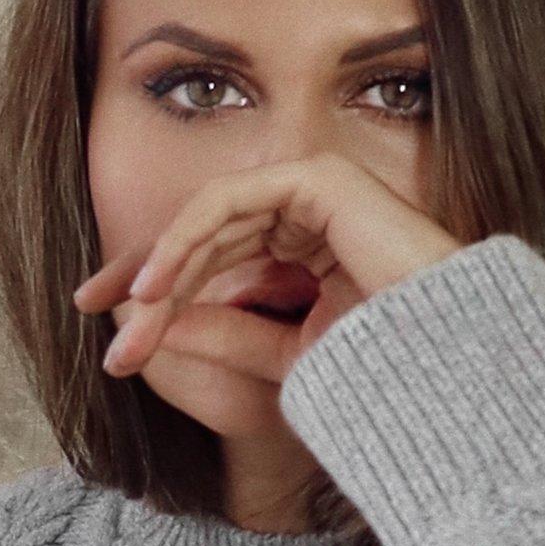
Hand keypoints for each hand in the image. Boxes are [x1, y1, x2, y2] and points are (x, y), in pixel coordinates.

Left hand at [74, 152, 463, 435]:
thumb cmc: (383, 367)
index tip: (111, 333)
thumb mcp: (280, 356)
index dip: (159, 287)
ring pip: (209, 217)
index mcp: (304, 246)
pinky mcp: (318, 178)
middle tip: (98, 323)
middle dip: (146, 281)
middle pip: (202, 234)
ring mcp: (315, 187)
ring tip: (129, 315)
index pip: (214, 256)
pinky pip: (229, 200)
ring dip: (161, 267)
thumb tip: (150, 323)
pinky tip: (157, 286)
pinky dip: (186, 239)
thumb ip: (219, 334)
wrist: (445, 364)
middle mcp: (307, 209)